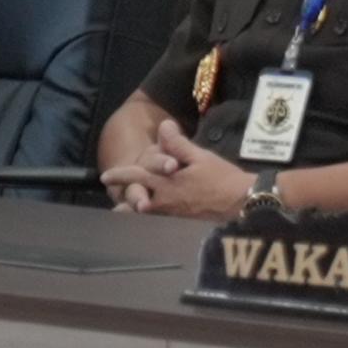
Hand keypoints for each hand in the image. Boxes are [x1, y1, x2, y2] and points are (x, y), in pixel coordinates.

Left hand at [107, 117, 252, 218]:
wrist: (242, 203)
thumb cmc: (222, 178)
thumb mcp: (200, 156)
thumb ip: (178, 143)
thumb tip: (163, 126)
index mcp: (167, 184)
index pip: (137, 177)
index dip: (121, 175)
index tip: (106, 176)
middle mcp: (166, 202)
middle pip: (138, 201)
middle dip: (124, 202)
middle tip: (114, 204)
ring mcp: (174, 214)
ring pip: (148, 214)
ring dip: (136, 213)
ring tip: (125, 213)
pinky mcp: (185, 221)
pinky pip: (162, 219)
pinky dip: (153, 217)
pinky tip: (154, 216)